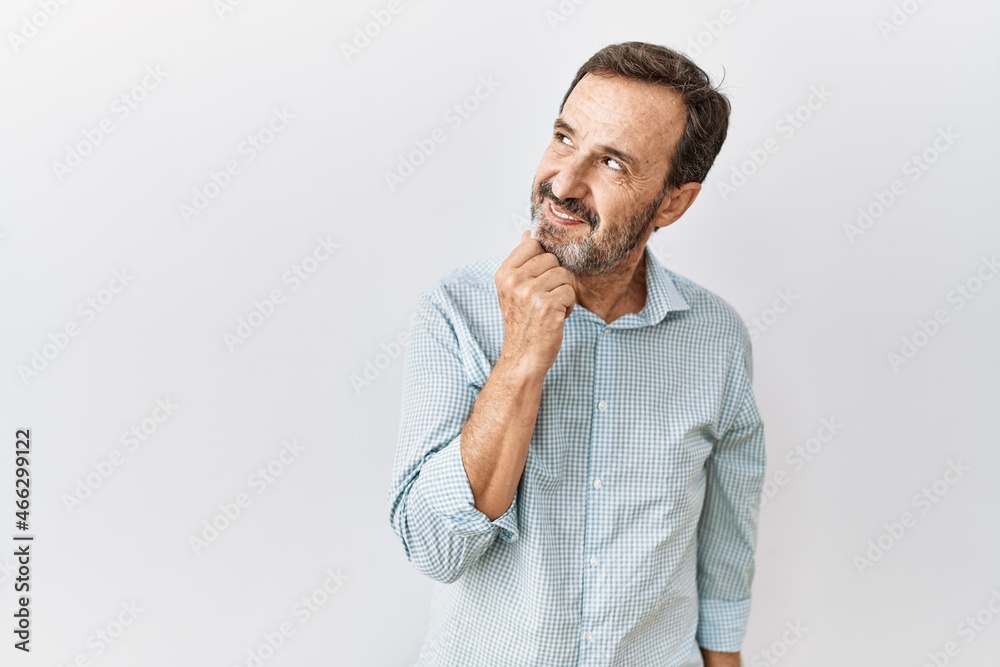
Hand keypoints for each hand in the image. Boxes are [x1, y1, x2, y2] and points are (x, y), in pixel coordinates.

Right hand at [494, 230, 577, 375]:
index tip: (537, 278)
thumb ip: (521, 261)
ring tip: (549, 308)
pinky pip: (570, 292)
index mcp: (504, 274)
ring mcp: (530, 293)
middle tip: (543, 298)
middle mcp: (514, 281)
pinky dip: (568, 306)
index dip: (542, 261)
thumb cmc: (522, 323)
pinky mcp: (548, 306)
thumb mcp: (513, 289)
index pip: (533, 244)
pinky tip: (555, 317)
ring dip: (563, 293)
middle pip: (552, 259)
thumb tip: (528, 234)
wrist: (523, 356)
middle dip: (554, 278)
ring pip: (564, 275)